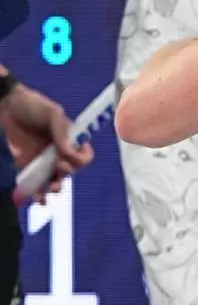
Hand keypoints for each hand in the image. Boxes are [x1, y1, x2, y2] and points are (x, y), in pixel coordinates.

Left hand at [0, 84, 94, 202]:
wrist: (7, 106)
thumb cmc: (33, 106)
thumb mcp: (52, 113)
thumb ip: (62, 132)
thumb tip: (70, 152)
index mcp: (69, 138)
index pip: (83, 154)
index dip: (82, 159)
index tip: (74, 159)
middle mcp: (58, 151)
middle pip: (70, 170)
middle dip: (66, 172)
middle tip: (58, 165)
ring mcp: (43, 160)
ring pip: (54, 179)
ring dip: (55, 186)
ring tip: (50, 188)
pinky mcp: (27, 166)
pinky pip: (35, 182)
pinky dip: (37, 193)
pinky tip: (39, 199)